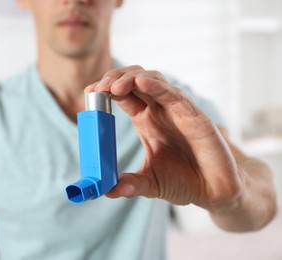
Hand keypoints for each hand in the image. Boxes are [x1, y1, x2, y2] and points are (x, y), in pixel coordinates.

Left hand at [86, 66, 242, 209]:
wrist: (215, 191)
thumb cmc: (184, 182)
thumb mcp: (150, 183)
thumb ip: (130, 184)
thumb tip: (106, 191)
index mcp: (146, 120)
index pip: (123, 95)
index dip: (106, 90)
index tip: (90, 93)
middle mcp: (160, 110)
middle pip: (135, 80)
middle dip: (115, 78)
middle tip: (98, 88)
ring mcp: (177, 110)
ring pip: (153, 80)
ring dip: (131, 78)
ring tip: (113, 86)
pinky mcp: (195, 116)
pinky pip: (174, 95)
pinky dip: (156, 86)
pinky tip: (140, 83)